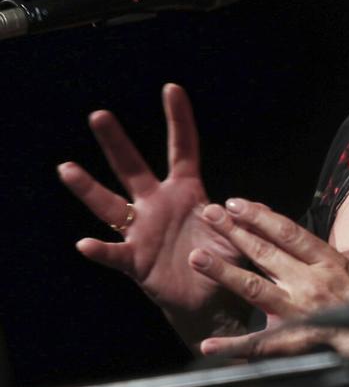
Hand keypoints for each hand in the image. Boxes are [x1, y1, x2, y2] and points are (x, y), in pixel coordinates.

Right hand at [60, 84, 242, 320]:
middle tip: (99, 115)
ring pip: (110, 205)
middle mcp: (158, 205)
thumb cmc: (226, 260)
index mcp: (187, 192)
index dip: (179, 120)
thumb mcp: (240, 234)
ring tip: (68, 168)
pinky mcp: (135, 260)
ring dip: (89, 189)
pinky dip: (100, 250)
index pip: (183, 148)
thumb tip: (238, 203)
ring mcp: (143, 231)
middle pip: (133, 168)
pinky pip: (114, 253)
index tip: (172, 88)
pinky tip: (84, 243)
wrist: (212, 299)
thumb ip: (242, 218)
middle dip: (117, 143)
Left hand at [188, 198, 348, 357]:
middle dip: (234, 231)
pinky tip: (208, 346)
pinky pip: (258, 345)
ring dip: (223, 271)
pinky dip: (232, 347)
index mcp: (330, 264)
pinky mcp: (293, 342)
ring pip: (253, 287)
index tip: (238, 204)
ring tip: (197, 257)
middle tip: (208, 214)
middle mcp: (310, 282)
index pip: (289, 233)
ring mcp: (298, 311)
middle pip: (265, 252)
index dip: (261, 216)